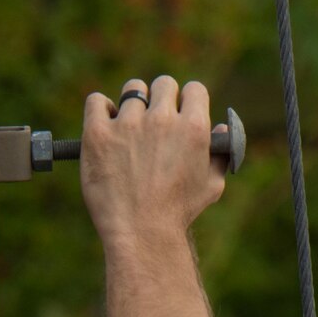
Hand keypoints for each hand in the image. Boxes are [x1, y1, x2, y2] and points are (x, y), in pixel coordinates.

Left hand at [81, 75, 230, 248]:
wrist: (141, 232)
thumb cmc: (178, 213)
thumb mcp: (211, 185)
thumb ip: (220, 154)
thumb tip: (220, 127)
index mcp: (193, 127)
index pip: (194, 89)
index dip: (188, 100)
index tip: (180, 112)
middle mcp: (161, 120)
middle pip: (163, 84)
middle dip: (161, 99)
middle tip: (154, 121)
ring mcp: (128, 124)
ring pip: (132, 90)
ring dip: (133, 104)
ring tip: (129, 127)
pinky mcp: (98, 134)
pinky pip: (97, 101)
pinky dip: (101, 108)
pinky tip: (105, 124)